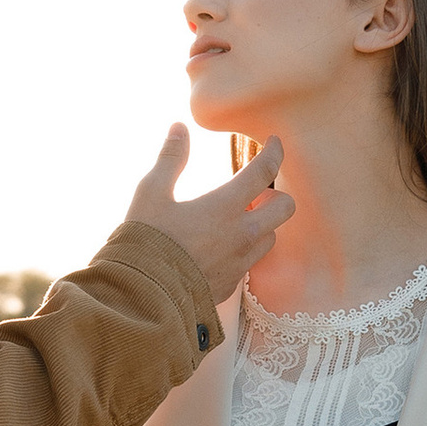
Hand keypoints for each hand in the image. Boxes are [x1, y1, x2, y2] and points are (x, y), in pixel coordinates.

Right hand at [126, 126, 291, 306]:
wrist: (142, 297)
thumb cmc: (145, 241)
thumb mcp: (151, 193)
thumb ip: (171, 159)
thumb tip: (179, 128)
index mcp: (225, 206)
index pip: (263, 171)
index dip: (273, 152)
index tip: (273, 143)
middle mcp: (242, 234)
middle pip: (285, 207)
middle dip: (275, 195)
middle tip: (252, 193)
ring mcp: (240, 262)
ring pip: (272, 236)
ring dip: (263, 224)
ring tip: (236, 220)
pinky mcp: (232, 284)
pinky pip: (252, 262)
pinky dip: (246, 249)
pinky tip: (223, 247)